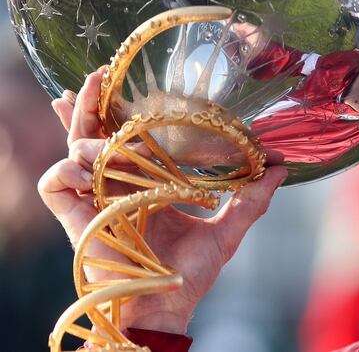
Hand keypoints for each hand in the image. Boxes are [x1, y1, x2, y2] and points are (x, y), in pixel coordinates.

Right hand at [39, 69, 286, 333]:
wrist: (167, 305)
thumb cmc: (192, 273)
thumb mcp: (229, 230)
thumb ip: (252, 198)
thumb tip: (280, 167)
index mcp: (148, 185)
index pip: (128, 139)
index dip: (120, 112)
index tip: (121, 81)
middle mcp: (118, 187)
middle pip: (94, 135)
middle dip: (91, 104)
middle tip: (97, 75)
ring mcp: (95, 201)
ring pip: (72, 151)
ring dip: (87, 138)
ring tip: (106, 145)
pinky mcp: (76, 219)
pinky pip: (54, 183)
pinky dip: (66, 170)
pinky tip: (88, 169)